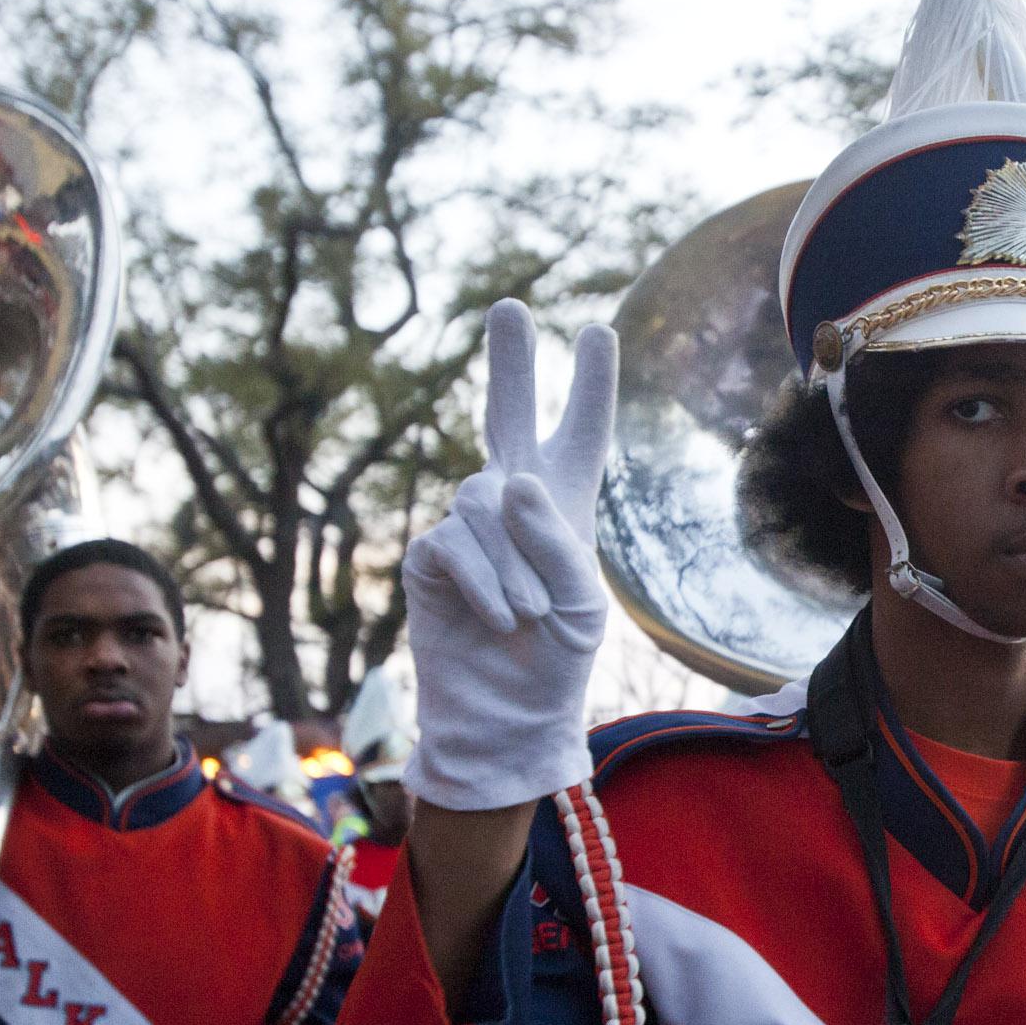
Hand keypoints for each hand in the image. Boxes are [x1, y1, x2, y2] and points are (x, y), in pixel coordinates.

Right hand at [401, 301, 616, 813]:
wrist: (505, 716)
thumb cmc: (555, 663)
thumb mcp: (582, 605)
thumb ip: (555, 539)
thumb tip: (507, 478)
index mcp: (565, 508)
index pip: (580, 436)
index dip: (589, 387)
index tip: (596, 332)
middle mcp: (512, 504)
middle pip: (507, 418)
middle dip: (510, 363)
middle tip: (511, 308)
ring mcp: (467, 527)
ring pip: (485, 503)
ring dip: (516, 565)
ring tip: (532, 618)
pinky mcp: (430, 557)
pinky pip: (456, 544)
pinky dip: (488, 584)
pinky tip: (504, 621)